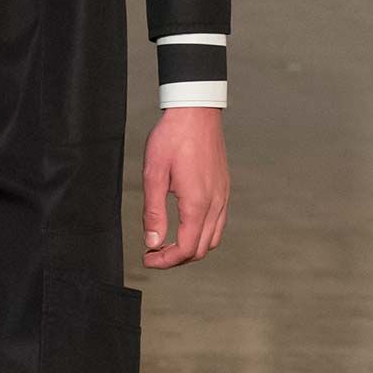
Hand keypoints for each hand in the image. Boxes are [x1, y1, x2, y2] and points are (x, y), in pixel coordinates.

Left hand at [141, 107, 228, 270]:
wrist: (195, 111)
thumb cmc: (172, 138)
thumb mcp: (154, 175)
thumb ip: (153, 212)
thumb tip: (153, 241)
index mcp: (198, 203)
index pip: (186, 249)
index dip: (165, 261)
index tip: (147, 258)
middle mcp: (215, 203)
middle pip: (201, 249)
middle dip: (177, 258)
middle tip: (154, 253)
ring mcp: (223, 196)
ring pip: (213, 238)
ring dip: (191, 248)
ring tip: (168, 243)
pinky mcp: (224, 188)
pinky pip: (218, 222)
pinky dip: (202, 233)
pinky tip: (185, 225)